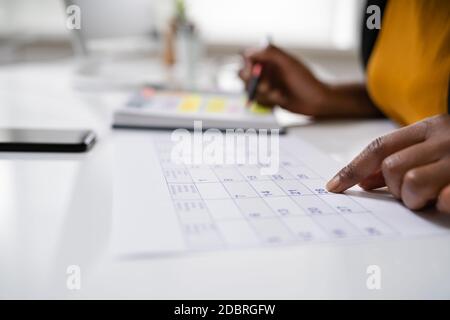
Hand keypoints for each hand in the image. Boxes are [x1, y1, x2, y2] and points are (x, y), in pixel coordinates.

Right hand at [238, 45, 380, 117]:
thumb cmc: (305, 81)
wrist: (316, 101)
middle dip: (254, 83)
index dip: (247, 65)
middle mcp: (266, 71)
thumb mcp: (288, 63)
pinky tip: (280, 100)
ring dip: (264, 95)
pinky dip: (267, 103)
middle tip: (268, 86)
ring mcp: (266, 85)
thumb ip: (270, 53)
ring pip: (251, 91)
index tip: (253, 71)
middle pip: (244, 75)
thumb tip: (249, 52)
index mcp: (270, 59)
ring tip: (279, 95)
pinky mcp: (268, 98)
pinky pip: (258, 102)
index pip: (247, 57)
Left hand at [326, 114, 449, 212]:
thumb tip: (364, 182)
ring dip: (414, 199)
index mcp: (429, 128)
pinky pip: (444, 199)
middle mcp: (443, 140)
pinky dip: (440, 204)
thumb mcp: (432, 147)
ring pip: (412, 182)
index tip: (334, 186)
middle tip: (410, 193)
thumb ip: (399, 159)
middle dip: (393, 187)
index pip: (379, 147)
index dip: (353, 169)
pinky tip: (444, 200)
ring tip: (430, 197)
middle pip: (391, 166)